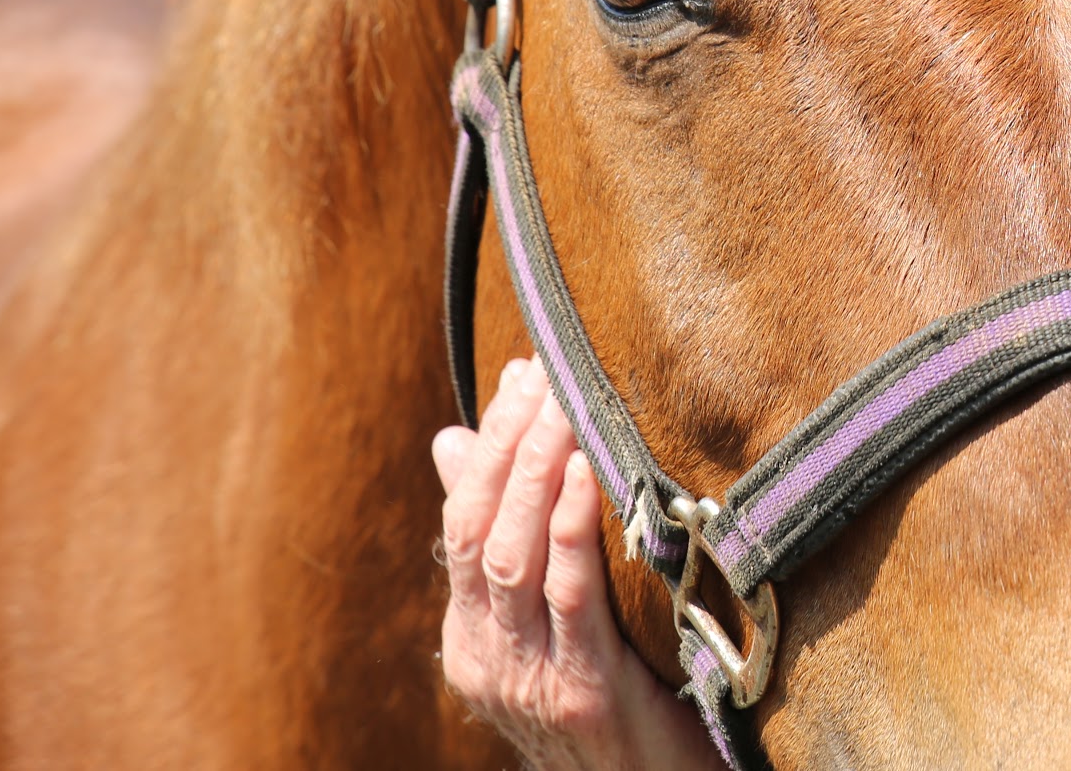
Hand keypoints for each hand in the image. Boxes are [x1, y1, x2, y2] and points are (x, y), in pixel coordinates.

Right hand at [434, 358, 720, 770]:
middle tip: (546, 370)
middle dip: (510, 442)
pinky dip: (574, 527)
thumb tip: (455, 442)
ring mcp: (527, 676)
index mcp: (473, 634)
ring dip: (538, 470)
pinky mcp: (581, 692)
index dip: (491, 442)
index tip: (523, 374)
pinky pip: (569, 596)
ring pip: (513, 554)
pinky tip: (589, 474)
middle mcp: (485, 655)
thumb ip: (512, 539)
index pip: (463, 517)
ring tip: (566, 403)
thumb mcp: (554, 620)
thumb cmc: (615, 699)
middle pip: (478, 527)